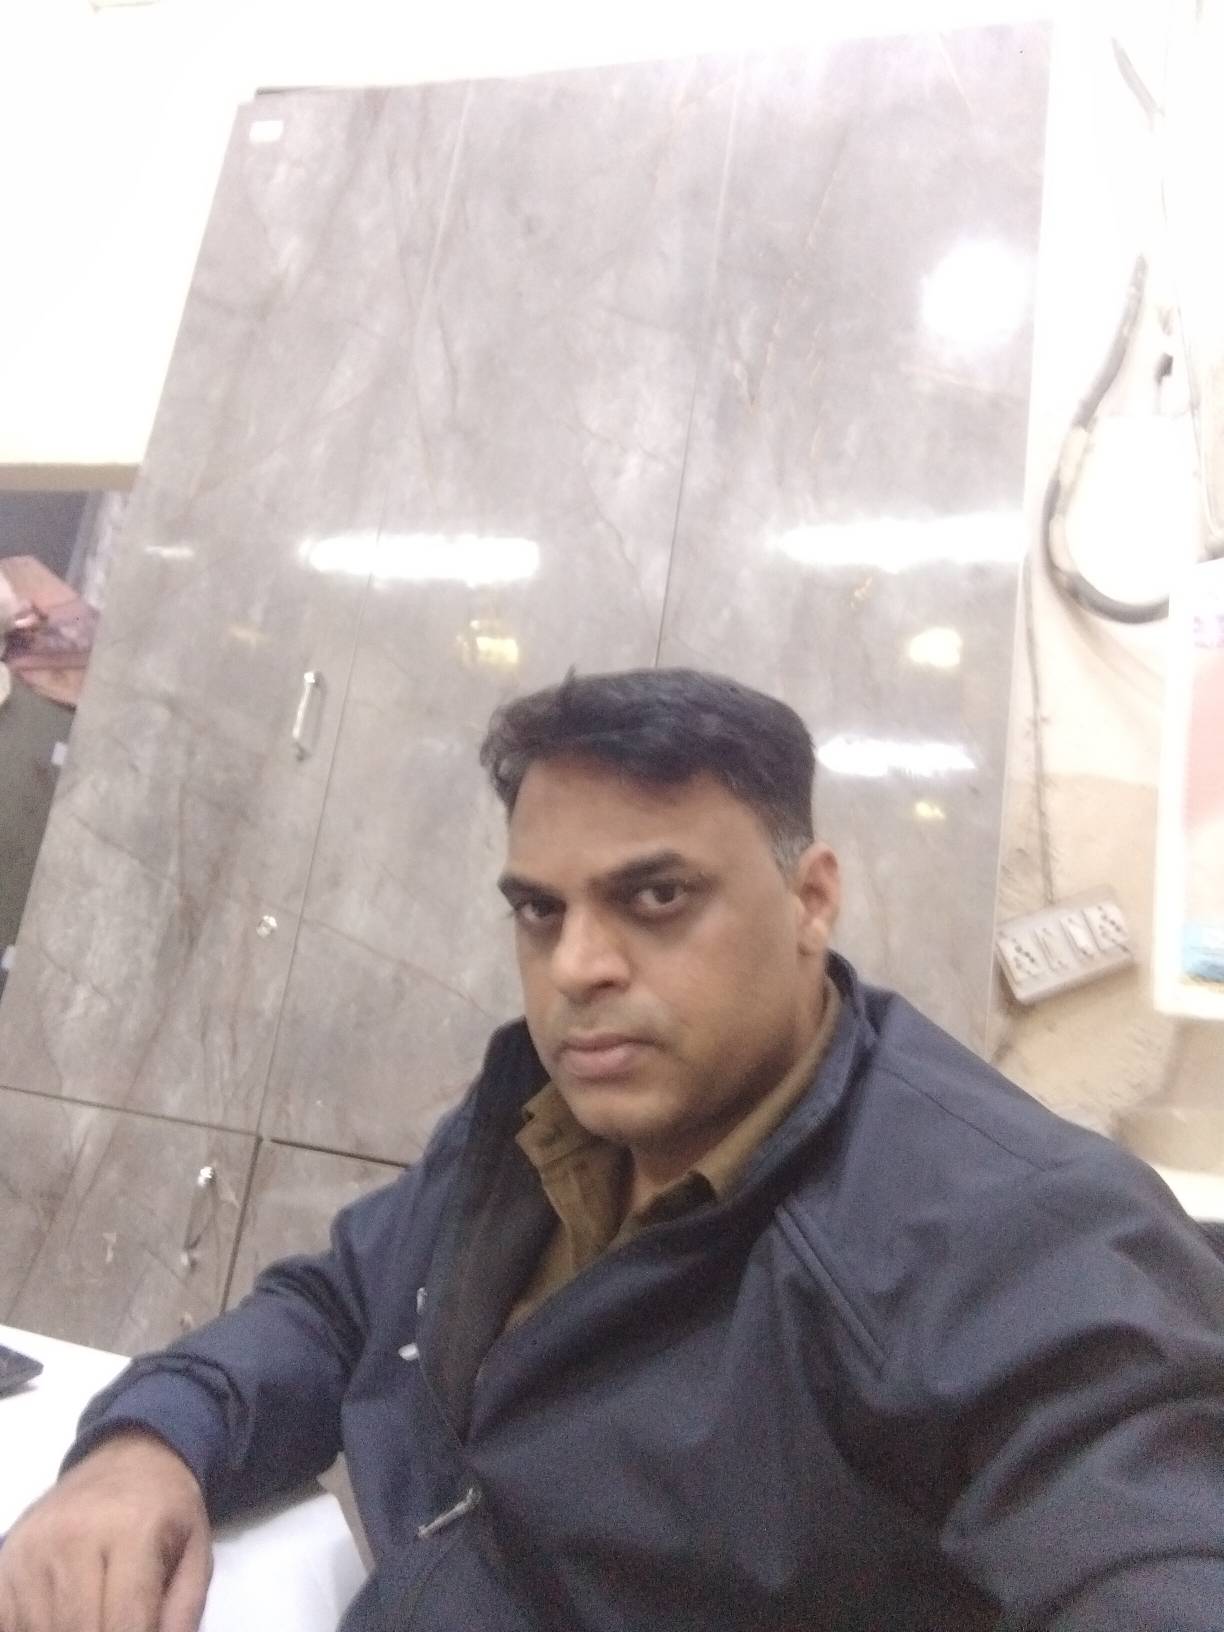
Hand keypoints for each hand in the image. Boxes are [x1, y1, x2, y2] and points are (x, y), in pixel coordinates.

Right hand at [0, 1428, 211, 1631]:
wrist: (128, 1457)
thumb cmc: (167, 1509)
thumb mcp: (196, 1551)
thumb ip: (182, 1614)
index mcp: (132, 1529)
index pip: (125, 1623)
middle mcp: (74, 1536)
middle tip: (121, 1627)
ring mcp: (32, 1549)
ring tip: (98, 1617)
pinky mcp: (6, 1561)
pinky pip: (11, 1623)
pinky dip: (35, 1630)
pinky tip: (63, 1618)